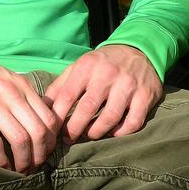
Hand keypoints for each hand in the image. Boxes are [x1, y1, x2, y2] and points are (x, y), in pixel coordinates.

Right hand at [0, 56, 58, 172]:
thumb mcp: (6, 78)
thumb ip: (23, 95)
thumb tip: (40, 118)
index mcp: (21, 85)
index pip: (49, 117)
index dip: (52, 140)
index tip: (46, 151)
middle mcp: (11, 95)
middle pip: (39, 132)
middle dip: (41, 155)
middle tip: (37, 166)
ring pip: (21, 141)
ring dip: (24, 162)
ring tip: (22, 170)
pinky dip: (3, 162)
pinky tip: (3, 167)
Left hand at [44, 45, 162, 142]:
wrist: (138, 51)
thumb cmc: (102, 63)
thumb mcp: (80, 66)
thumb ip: (61, 84)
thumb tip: (42, 105)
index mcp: (87, 66)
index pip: (67, 95)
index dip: (58, 116)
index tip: (53, 129)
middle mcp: (107, 74)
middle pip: (87, 109)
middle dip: (75, 129)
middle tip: (69, 138)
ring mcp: (128, 85)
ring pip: (109, 118)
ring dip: (96, 133)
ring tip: (89, 136)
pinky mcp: (145, 96)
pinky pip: (133, 123)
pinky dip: (121, 133)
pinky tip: (112, 133)